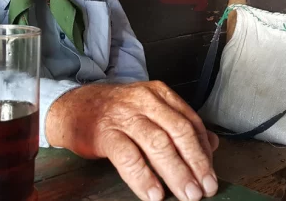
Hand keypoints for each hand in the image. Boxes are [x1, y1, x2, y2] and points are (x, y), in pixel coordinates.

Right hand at [46, 81, 219, 200]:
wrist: (72, 107)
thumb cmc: (114, 112)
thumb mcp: (149, 110)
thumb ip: (179, 124)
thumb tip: (212, 144)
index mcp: (159, 94)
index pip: (190, 121)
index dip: (203, 150)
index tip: (211, 173)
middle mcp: (144, 101)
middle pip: (178, 132)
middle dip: (195, 162)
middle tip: (206, 188)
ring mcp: (124, 116)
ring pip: (157, 143)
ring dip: (176, 172)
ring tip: (187, 194)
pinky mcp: (104, 132)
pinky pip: (128, 156)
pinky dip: (143, 177)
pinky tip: (154, 193)